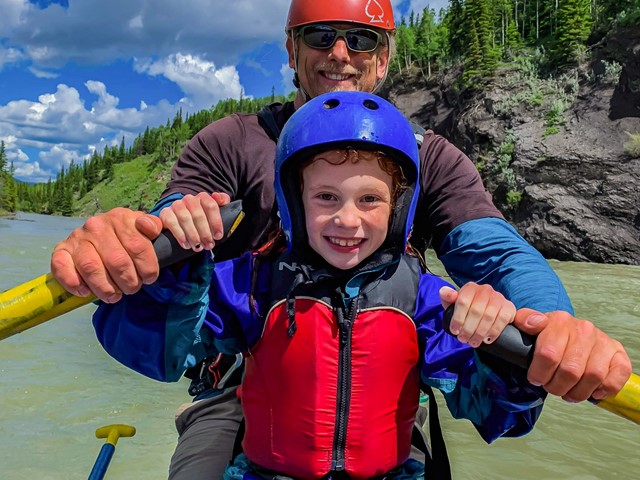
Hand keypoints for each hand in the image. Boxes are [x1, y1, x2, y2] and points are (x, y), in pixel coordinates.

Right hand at [51, 208, 162, 302]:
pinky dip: (74, 283)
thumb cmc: (127, 237)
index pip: (138, 246)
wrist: (100, 235)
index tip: (149, 278)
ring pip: (92, 267)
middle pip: (117, 261)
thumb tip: (151, 229)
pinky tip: (85, 292)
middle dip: (128, 282)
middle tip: (132, 288)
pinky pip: (62, 267)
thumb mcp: (145, 228)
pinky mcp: (62, 249)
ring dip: (105, 288)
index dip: (147, 267)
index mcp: (121, 218)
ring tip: (114, 296)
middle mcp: (97, 225)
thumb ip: (153, 226)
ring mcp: (78, 237)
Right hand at [158, 192, 229, 251]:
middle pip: (198, 215)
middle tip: (208, 245)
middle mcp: (189, 199)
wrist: (180, 220)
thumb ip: (222, 201)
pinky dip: (180, 235)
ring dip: (193, 235)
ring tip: (198, 247)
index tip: (218, 236)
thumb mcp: (216, 210)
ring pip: (185, 219)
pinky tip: (186, 244)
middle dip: (205, 233)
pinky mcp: (166, 213)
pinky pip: (172, 223)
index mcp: (203, 197)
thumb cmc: (203, 217)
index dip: (216, 222)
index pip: (211, 206)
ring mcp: (177, 205)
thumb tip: (217, 196)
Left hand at [440, 283, 515, 347]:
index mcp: (470, 287)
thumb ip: (446, 297)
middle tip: (464, 340)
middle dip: (468, 329)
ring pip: (489, 316)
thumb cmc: (464, 309)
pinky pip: (502, 319)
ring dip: (480, 332)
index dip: (458, 318)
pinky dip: (494, 331)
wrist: (484, 313)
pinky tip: (487, 339)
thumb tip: (448, 293)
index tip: (455, 331)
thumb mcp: (452, 304)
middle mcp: (485, 289)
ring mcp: (498, 297)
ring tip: (473, 342)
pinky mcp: (509, 306)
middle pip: (476, 311)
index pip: (463, 302)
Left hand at [514, 309, 631, 401]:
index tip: (536, 379)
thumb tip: (534, 324)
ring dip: (577, 392)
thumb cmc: (548, 335)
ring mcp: (603, 341)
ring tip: (568, 392)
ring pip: (592, 376)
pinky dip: (605, 389)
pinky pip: (617, 376)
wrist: (571, 333)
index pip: (548, 355)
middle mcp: (584, 329)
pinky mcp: (618, 354)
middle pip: (570, 370)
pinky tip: (592, 391)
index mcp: (560, 321)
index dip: (539, 374)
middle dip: (556, 387)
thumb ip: (523, 320)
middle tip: (552, 388)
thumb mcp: (528, 324)